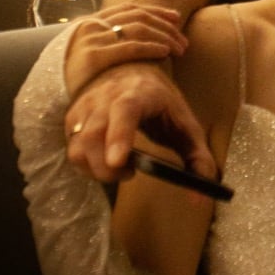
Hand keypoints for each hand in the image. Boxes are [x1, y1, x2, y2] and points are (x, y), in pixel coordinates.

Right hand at [64, 5, 187, 96]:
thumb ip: (107, 43)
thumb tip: (136, 38)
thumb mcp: (88, 54)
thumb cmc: (73, 79)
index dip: (156, 11)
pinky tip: (165, 52)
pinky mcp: (94, 57)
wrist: (45, 97)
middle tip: (183, 40)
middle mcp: (91, 26)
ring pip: (139, 29)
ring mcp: (92, 40)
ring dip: (164, 37)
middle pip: (139, 17)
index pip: (131, 8)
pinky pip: (131, 47)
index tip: (176, 17)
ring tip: (180, 48)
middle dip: (165, 26)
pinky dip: (152, 46)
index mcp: (91, 21)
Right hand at [64, 60, 215, 186]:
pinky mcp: (74, 117)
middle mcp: (107, 97)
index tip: (118, 162)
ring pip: (78, 146)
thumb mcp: (188, 129)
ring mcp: (87, 106)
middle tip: (130, 173)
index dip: (118, 136)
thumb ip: (199, 161)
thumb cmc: (163, 107)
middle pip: (94, 134)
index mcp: (140, 94)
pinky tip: (106, 161)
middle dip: (107, 167)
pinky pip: (73, 149)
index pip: (124, 111)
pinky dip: (88, 164)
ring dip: (97, 169)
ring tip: (121, 166)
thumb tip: (201, 199)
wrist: (135, 75)